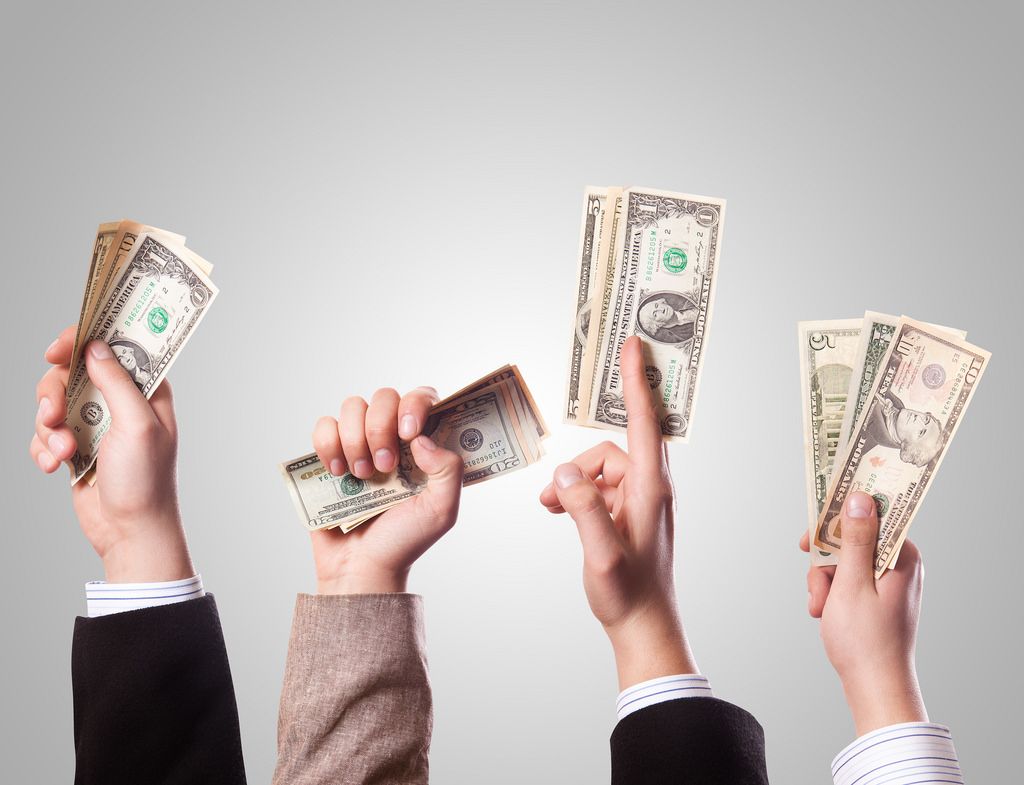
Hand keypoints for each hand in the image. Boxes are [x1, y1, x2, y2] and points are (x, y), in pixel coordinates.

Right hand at [30, 326, 192, 582]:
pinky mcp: (76, 445)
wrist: (129, 531)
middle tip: (52, 415)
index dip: (84, 338)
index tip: (58, 349)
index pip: (115, 346)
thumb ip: (116, 382)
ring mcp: (97, 423)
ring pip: (53, 401)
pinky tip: (54, 465)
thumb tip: (96, 346)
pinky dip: (43, 447)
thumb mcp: (137, 425)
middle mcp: (120, 401)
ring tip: (62, 451)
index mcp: (146, 390)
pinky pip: (45, 432)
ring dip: (48, 426)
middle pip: (72, 371)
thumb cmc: (145, 480)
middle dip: (54, 392)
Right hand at [309, 385, 463, 593]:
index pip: (422, 397)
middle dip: (381, 428)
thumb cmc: (404, 540)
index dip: (415, 404)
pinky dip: (327, 444)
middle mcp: (391, 437)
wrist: (362, 566)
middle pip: (385, 396)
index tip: (407, 432)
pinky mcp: (330, 454)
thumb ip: (450, 470)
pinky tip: (337, 474)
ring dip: (354, 439)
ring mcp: (359, 443)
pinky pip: (323, 426)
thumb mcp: (442, 510)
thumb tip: (423, 438)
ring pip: (352, 406)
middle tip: (383, 467)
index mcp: (422, 445)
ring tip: (361, 476)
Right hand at [539, 336, 696, 689]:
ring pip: (600, 467)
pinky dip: (575, 493)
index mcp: (651, 490)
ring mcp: (639, 500)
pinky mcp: (627, 512)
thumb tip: (566, 472)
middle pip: (616, 445)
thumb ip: (584, 509)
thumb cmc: (627, 594)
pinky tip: (556, 511)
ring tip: (547, 508)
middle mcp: (650, 488)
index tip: (634, 346)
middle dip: (585, 454)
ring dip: (572, 481)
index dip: (638, 381)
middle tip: (565, 464)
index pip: (645, 424)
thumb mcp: (601, 554)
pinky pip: (597, 486)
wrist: (642, 626)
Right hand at [800, 491, 926, 735]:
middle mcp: (899, 565)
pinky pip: (847, 580)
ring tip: (818, 608)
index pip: (873, 516)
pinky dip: (830, 593)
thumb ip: (855, 539)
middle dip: (826, 562)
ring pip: (844, 561)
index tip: (815, 525)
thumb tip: (860, 499)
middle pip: (852, 540)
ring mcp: (888, 583)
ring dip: (823, 581)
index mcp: (903, 557)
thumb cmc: (865, 640)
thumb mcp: (852, 582)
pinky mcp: (877, 598)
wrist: (874, 687)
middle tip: (815, 582)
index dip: (840, 517)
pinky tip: (823, 612)